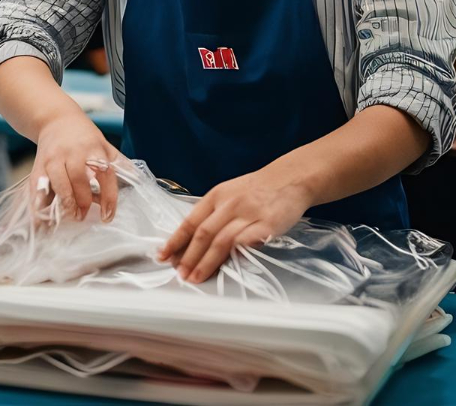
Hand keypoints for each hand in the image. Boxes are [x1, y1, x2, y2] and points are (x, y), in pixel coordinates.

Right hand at [31, 115, 122, 222]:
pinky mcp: (38, 166)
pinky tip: (43, 220)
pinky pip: (38, 188)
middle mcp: (73, 152)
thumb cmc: (83, 136)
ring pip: (58, 183)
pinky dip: (39, 205)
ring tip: (70, 215)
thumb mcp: (104, 145)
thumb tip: (139, 180)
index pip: (105, 174)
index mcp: (94, 148)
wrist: (56, 119)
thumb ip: (119, 163)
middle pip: (79, 179)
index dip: (108, 197)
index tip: (107, 215)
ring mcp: (54, 159)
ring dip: (65, 203)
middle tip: (83, 215)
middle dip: (83, 201)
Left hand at [158, 167, 312, 283]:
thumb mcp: (230, 194)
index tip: (163, 255)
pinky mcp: (268, 224)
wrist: (292, 178)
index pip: (190, 221)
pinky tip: (227, 268)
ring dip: (206, 262)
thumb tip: (193, 243)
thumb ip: (214, 215)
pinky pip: (247, 242)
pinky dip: (235, 256)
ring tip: (196, 277)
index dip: (175, 240)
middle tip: (180, 274)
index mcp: (216, 196)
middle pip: (203, 233)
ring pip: (221, 241)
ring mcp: (249, 214)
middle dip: (189, 257)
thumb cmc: (258, 189)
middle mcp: (230, 204)